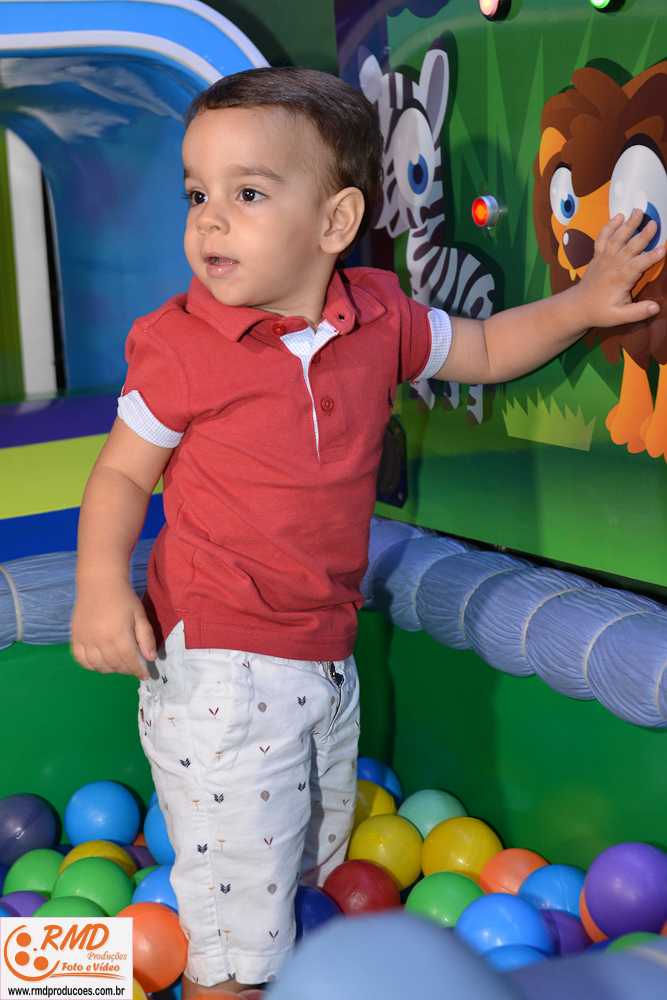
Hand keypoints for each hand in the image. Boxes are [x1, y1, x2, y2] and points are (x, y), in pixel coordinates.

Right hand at [71, 580, 156, 680]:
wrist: (99, 583)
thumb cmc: (123, 598)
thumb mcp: (140, 615)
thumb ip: (146, 638)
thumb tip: (151, 659)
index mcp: (118, 633)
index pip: (129, 660)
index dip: (138, 670)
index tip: (144, 675)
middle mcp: (100, 639)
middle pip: (115, 665)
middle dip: (127, 669)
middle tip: (133, 666)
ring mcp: (85, 639)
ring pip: (99, 666)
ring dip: (111, 669)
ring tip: (119, 663)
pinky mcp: (75, 637)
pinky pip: (82, 660)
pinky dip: (92, 665)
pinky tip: (102, 661)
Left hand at [575, 208, 665, 328]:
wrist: (577, 307)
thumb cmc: (600, 312)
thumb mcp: (618, 317)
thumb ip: (637, 312)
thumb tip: (655, 307)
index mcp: (618, 282)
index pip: (635, 267)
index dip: (648, 258)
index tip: (662, 249)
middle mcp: (610, 269)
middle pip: (627, 249)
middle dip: (641, 236)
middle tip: (654, 224)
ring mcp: (602, 261)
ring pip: (615, 240)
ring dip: (627, 225)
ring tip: (638, 212)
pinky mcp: (597, 257)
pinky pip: (602, 239)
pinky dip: (609, 227)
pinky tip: (618, 216)